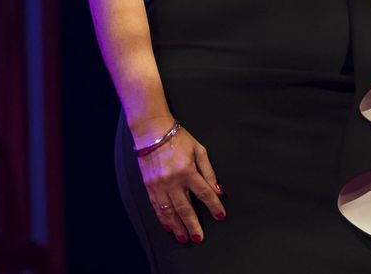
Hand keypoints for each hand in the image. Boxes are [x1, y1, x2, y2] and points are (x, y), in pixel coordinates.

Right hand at [135, 122, 224, 243]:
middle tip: (199, 238)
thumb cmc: (179, 139)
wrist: (153, 133)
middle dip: (193, 225)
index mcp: (188, 171)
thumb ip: (209, 172)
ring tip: (184, 239)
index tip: (220, 216)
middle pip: (185, 208)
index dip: (214, 206)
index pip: (204, 193)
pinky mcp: (150, 187)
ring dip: (178, 227)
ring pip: (170, 212)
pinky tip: (169, 227)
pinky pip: (157, 207)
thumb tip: (218, 191)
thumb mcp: (199, 151)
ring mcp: (159, 186)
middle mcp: (173, 181)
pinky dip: (163, 219)